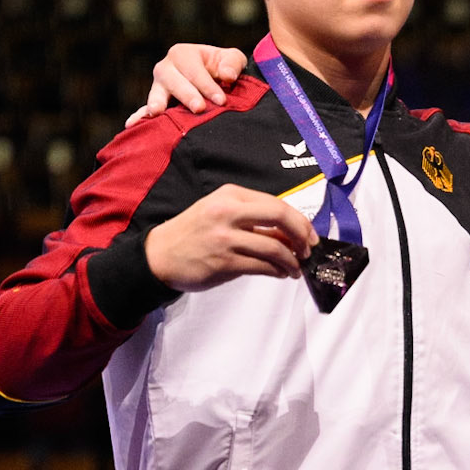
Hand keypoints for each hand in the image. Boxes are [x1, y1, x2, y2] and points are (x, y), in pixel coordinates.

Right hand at [126, 44, 248, 125]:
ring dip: (157, 103)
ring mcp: (158, 88)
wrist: (214, 83)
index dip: (208, 86)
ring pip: (157, 94)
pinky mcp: (155, 105)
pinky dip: (139, 117)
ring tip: (156, 112)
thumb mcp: (232, 60)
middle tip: (199, 108)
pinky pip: (145, 111)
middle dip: (187, 94)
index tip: (222, 101)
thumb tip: (227, 75)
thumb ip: (232, 63)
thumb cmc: (223, 68)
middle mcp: (166, 69)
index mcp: (182, 54)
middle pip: (173, 80)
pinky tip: (132, 125)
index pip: (195, 71)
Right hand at [145, 185, 313, 289]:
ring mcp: (226, 238)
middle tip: (308, 250)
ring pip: (274, 247)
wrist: (160, 255)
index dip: (299, 220)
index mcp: (230, 196)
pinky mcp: (224, 262)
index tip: (310, 234)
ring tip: (295, 269)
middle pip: (280, 217)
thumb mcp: (218, 212)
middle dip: (302, 235)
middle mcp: (228, 212)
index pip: (275, 204)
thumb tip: (289, 232)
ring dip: (291, 261)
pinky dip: (277, 271)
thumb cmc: (192, 234)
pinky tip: (281, 273)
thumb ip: (251, 218)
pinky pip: (262, 266)